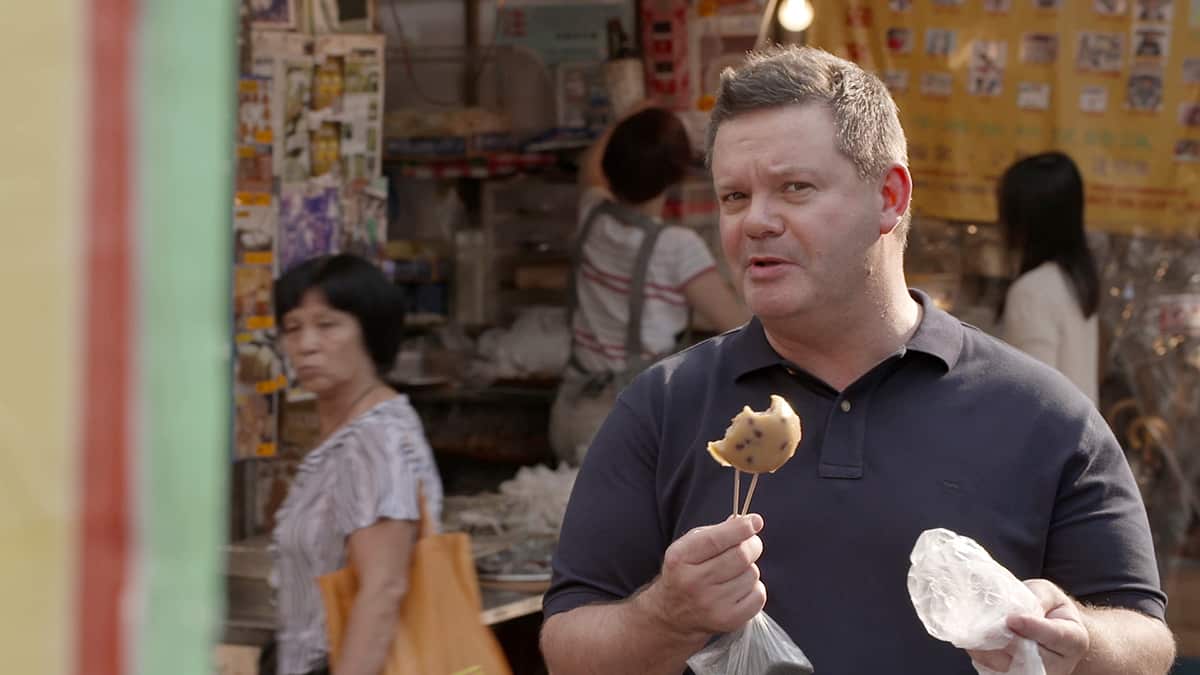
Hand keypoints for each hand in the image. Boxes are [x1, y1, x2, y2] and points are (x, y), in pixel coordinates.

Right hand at [640, 514, 766, 638]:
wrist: (673, 615)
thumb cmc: (686, 573)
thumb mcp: (688, 548)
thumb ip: (716, 533)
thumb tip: (750, 523)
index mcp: (679, 558)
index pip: (715, 540)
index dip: (740, 529)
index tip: (755, 522)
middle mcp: (692, 582)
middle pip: (740, 556)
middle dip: (753, 545)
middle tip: (752, 545)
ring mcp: (710, 604)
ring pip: (752, 574)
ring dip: (750, 569)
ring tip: (737, 573)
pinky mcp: (727, 620)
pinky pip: (758, 596)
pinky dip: (755, 588)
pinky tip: (741, 589)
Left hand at [967, 579, 1089, 673]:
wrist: (1049, 630)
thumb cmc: (1050, 610)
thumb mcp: (1049, 595)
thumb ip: (1037, 598)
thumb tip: (1017, 608)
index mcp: (1073, 639)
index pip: (1054, 636)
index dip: (1032, 628)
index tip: (1011, 619)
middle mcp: (1059, 663)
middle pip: (1029, 655)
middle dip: (1005, 640)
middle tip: (985, 626)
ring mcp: (1038, 674)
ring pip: (1010, 666)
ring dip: (990, 650)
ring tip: (977, 632)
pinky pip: (996, 671)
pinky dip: (984, 657)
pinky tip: (976, 642)